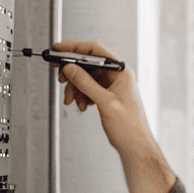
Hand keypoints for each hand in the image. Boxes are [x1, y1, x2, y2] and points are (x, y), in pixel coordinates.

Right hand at [53, 40, 154, 155]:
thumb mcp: (105, 102)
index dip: (75, 47)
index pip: (95, 51)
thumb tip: (70, 68)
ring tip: (72, 100)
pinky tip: (82, 105)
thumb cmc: (129, 126)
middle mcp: (115, 76)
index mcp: (120, 71)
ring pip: (85, 78)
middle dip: (72, 72)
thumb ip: (86, 83)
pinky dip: (81, 95)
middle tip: (61, 78)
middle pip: (87, 64)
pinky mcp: (106, 95)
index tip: (59, 48)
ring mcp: (110, 85)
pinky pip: (88, 89)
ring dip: (75, 88)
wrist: (134, 145)